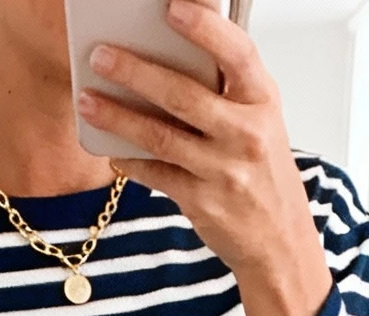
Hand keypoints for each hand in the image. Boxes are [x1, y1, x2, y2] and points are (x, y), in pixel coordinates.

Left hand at [79, 0, 332, 315]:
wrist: (280, 239)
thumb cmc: (263, 171)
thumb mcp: (259, 120)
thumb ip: (225, 89)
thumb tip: (167, 56)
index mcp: (263, 100)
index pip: (236, 54)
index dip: (205, 28)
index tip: (171, 8)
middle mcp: (246, 133)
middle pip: (183, 95)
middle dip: (136, 71)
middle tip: (100, 55)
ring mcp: (224, 170)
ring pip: (161, 136)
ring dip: (118, 116)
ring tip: (88, 100)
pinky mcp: (202, 202)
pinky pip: (156, 174)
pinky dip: (129, 161)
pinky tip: (110, 150)